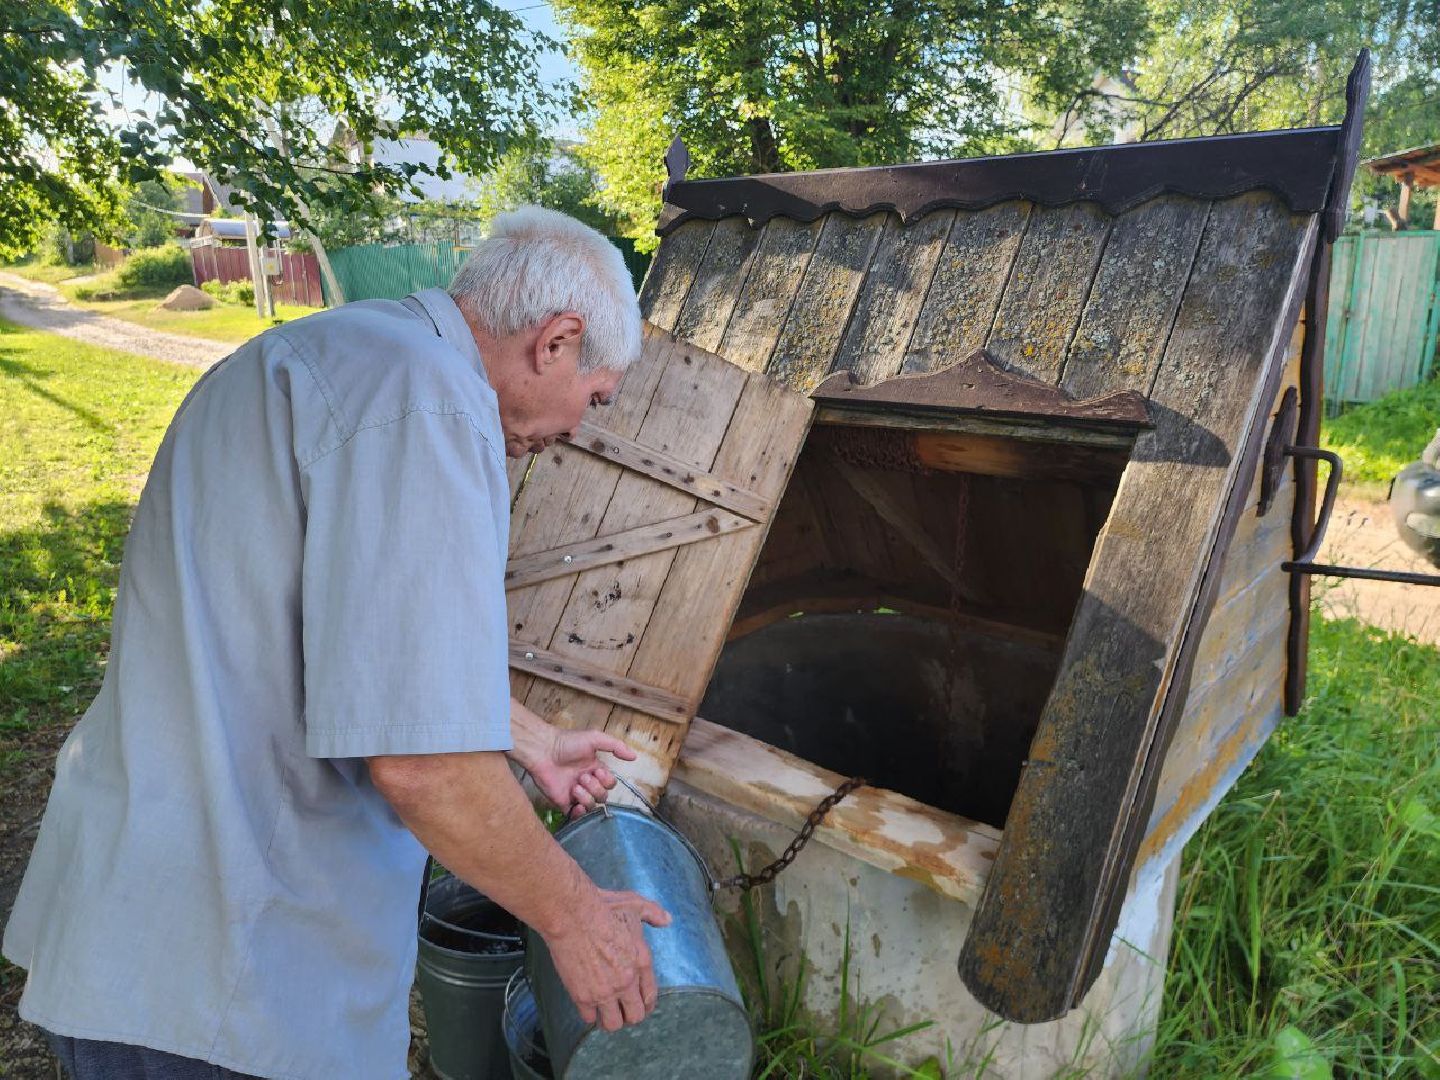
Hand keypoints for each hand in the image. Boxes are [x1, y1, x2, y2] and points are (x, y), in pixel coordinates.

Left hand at [529, 728, 636, 816]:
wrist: (543, 750)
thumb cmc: (568, 742)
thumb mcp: (595, 738)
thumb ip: (616, 746)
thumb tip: (635, 757)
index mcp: (595, 770)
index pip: (610, 783)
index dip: (606, 780)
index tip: (596, 770)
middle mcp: (587, 783)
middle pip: (603, 796)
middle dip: (596, 788)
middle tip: (582, 777)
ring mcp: (575, 794)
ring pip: (592, 806)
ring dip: (587, 797)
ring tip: (575, 786)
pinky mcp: (563, 803)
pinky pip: (577, 816)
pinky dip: (580, 813)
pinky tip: (576, 803)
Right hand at [543, 888, 669, 1030]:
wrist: (573, 915)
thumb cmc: (603, 907)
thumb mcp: (635, 905)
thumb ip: (653, 913)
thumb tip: (667, 920)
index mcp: (642, 962)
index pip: (650, 997)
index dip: (645, 1005)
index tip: (638, 1005)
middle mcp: (627, 982)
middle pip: (635, 1016)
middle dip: (629, 1015)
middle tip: (620, 1009)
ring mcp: (605, 991)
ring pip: (613, 1024)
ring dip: (609, 1019)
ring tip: (604, 1012)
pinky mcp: (583, 996)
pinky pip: (589, 1018)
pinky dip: (588, 1014)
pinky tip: (587, 1004)